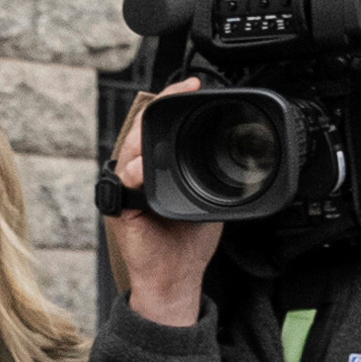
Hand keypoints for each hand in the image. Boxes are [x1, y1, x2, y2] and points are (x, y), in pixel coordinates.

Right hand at [103, 77, 224, 326]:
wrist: (176, 276)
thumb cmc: (189, 242)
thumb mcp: (208, 198)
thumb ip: (211, 176)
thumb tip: (239, 155)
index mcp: (158, 168)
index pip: (160, 126)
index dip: (172, 102)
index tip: (192, 85)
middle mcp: (140, 174)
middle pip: (142, 129)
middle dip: (160, 106)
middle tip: (181, 90)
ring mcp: (128, 189)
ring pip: (130, 149)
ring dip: (146, 134)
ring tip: (163, 120)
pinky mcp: (121, 207)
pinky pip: (124, 182)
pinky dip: (135, 173)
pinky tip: (145, 168)